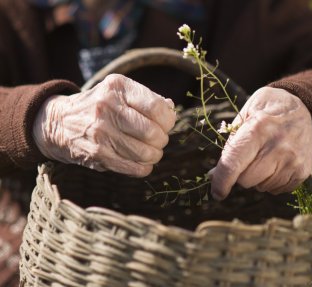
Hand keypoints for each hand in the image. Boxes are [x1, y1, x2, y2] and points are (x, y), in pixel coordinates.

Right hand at [33, 74, 175, 176]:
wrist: (59, 122)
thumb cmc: (101, 106)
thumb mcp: (120, 92)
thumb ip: (148, 99)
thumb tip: (172, 110)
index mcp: (117, 87)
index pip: (157, 108)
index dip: (168, 120)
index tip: (165, 124)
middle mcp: (107, 107)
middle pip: (153, 133)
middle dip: (162, 139)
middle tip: (157, 139)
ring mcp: (101, 132)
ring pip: (146, 153)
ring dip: (154, 155)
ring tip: (151, 151)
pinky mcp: (97, 154)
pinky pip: (134, 168)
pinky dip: (144, 168)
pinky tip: (141, 162)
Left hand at [210, 87, 311, 199]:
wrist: (307, 109)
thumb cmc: (269, 110)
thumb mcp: (247, 112)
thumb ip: (231, 143)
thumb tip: (214, 175)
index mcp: (258, 128)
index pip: (234, 163)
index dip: (221, 181)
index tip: (216, 192)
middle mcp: (277, 147)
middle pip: (246, 180)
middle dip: (241, 173)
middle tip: (249, 157)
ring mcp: (293, 161)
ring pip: (261, 187)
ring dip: (258, 177)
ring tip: (267, 156)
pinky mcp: (302, 172)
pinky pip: (277, 189)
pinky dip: (272, 181)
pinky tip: (278, 162)